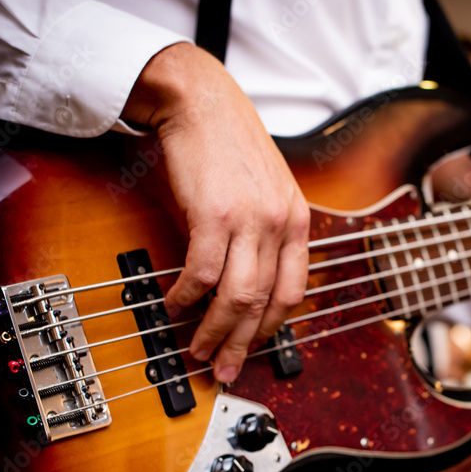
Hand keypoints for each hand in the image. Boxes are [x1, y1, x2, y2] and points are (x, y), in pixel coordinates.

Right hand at [123, 43, 309, 382]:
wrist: (202, 102)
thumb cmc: (229, 145)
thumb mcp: (267, 190)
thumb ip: (267, 233)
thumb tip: (249, 284)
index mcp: (297, 222)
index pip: (294, 293)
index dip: (272, 330)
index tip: (254, 350)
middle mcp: (279, 224)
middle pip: (265, 304)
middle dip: (242, 345)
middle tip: (224, 369)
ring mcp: (249, 220)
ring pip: (237, 297)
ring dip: (214, 331)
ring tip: (196, 349)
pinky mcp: (213, 214)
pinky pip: (201, 274)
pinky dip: (186, 299)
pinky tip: (173, 306)